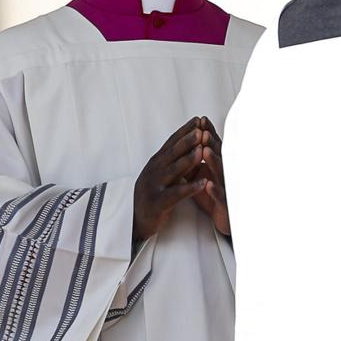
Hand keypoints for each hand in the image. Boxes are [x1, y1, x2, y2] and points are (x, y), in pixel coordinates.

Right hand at [132, 116, 214, 242]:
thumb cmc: (154, 195)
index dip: (184, 131)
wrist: (137, 220)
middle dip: (187, 140)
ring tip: (202, 151)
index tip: (198, 120)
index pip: (171, 143)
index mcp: (156, 163)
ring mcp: (154, 186)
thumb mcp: (163, 175)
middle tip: (201, 129)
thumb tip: (192, 145)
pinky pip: (175, 194)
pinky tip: (203, 184)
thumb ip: (175, 162)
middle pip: (172, 153)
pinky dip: (190, 188)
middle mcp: (154, 171)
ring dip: (188, 160)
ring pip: (173, 171)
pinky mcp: (158, 202)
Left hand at [193, 131, 230, 236]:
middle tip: (203, 131)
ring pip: (221, 174)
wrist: (224, 220)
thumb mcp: (202, 176)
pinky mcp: (225, 205)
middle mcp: (224, 175)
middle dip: (211, 143)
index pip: (213, 147)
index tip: (200, 120)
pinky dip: (214, 190)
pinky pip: (221, 197)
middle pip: (219, 156)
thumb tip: (186, 145)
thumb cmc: (213, 196)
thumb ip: (196, 161)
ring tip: (205, 151)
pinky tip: (208, 185)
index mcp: (217, 167)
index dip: (208, 133)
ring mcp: (226, 189)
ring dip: (213, 162)